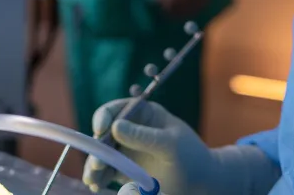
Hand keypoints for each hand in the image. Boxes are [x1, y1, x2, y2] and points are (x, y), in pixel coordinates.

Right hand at [83, 99, 280, 194]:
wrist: (200, 182)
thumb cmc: (190, 156)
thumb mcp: (170, 144)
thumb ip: (144, 136)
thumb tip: (115, 126)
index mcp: (144, 114)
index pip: (117, 109)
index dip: (104, 116)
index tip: (100, 130)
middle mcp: (131, 130)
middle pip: (104, 133)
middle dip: (96, 147)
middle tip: (97, 163)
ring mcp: (126, 150)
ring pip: (102, 154)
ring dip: (94, 165)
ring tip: (93, 179)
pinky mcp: (124, 170)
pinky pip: (106, 172)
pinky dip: (98, 177)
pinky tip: (96, 185)